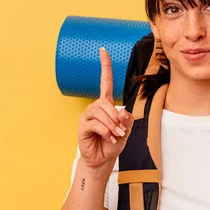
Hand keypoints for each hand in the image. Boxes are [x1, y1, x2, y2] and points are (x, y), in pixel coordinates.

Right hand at [78, 47, 133, 169]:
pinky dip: (105, 131)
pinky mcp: (82, 125)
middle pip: (107, 102)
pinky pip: (96, 123)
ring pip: (101, 112)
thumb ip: (127, 121)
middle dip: (116, 118)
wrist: (102, 159)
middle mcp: (96, 107)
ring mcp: (88, 115)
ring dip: (112, 126)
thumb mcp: (125, 131)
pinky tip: (108, 138)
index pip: (105, 81)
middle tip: (120, 132)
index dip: (105, 66)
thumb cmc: (112, 143)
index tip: (103, 50)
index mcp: (106, 104)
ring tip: (114, 136)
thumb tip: (123, 112)